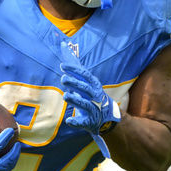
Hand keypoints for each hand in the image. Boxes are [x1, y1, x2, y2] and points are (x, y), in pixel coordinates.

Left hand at [60, 41, 120, 156]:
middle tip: (63, 79)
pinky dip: (76, 121)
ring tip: (65, 96)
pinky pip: (83, 122)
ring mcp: (93, 109)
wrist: (108, 118)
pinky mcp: (90, 121)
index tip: (63, 66)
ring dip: (75, 100)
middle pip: (85, 88)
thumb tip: (65, 48)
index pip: (85, 75)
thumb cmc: (93, 98)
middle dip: (75, 83)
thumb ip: (76, 71)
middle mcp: (95, 96)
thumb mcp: (87, 84)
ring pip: (85, 104)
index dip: (74, 70)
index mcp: (94, 85)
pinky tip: (69, 120)